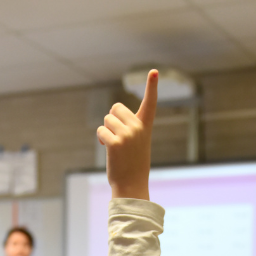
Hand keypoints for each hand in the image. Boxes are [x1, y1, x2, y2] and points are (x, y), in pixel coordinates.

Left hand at [97, 69, 156, 199]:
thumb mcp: (136, 142)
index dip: (152, 86)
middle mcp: (138, 128)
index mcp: (145, 126)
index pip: (150, 103)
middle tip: (117, 137)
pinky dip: (101, 140)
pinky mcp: (115, 143)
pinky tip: (108, 151)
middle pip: (115, 108)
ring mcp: (127, 135)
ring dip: (106, 131)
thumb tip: (108, 119)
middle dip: (112, 120)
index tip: (154, 71)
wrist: (132, 185)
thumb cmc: (132, 163)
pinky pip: (101, 131)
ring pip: (106, 120)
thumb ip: (128, 126)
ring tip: (114, 147)